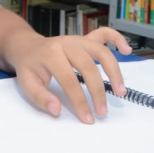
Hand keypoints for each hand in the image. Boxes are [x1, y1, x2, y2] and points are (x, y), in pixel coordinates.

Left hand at [12, 27, 131, 122]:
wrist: (27, 46)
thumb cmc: (29, 67)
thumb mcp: (26, 83)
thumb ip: (40, 98)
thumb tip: (57, 110)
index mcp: (50, 54)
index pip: (69, 81)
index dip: (80, 101)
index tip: (88, 119)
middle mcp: (67, 43)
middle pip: (88, 67)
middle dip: (98, 92)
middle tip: (103, 112)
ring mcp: (77, 39)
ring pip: (101, 52)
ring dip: (114, 71)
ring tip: (121, 92)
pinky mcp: (84, 38)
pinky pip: (104, 33)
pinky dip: (117, 38)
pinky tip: (127, 50)